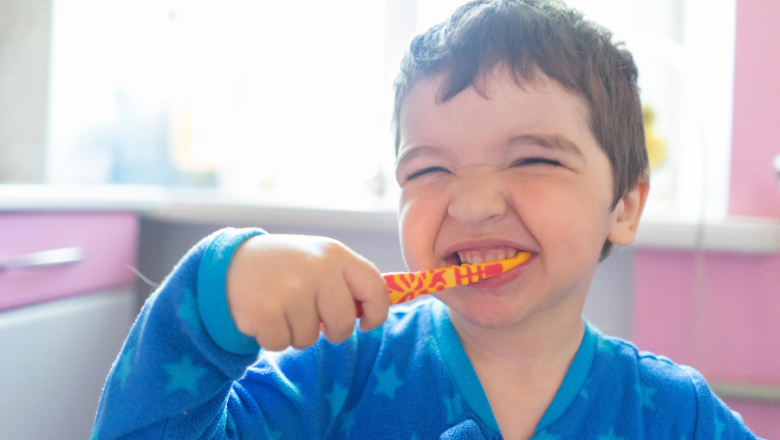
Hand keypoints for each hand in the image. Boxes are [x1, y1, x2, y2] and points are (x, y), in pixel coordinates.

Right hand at [226, 234, 388, 350]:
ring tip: (280, 308)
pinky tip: (263, 315)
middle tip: (312, 318)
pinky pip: (280, 344)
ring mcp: (290, 289)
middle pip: (342, 324)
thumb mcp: (319, 261)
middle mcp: (316, 268)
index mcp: (335, 254)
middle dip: (331, 332)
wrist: (230, 263)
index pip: (374, 288)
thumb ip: (348, 281)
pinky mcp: (264, 311)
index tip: (366, 324)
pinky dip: (272, 337)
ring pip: (309, 338)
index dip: (377, 312)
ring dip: (295, 332)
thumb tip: (375, 312)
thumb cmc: (285, 268)